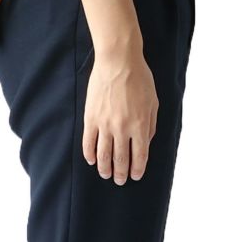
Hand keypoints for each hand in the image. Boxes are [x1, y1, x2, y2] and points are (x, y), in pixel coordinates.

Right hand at [81, 36, 158, 184]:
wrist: (118, 61)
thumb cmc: (139, 78)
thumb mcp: (153, 102)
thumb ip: (151, 124)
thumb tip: (146, 142)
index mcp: (140, 125)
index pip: (139, 156)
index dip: (137, 169)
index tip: (135, 176)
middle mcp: (122, 128)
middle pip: (121, 159)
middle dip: (121, 173)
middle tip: (120, 180)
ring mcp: (105, 124)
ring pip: (103, 155)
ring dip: (104, 168)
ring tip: (106, 174)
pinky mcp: (91, 117)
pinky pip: (88, 141)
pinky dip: (89, 154)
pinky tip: (91, 160)